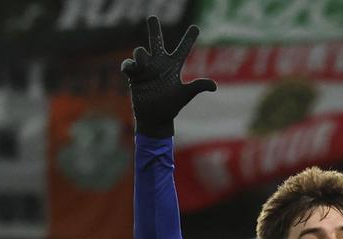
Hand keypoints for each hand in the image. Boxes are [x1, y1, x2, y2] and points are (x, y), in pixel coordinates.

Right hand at [120, 18, 215, 137]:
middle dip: (153, 29)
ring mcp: (145, 68)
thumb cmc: (171, 106)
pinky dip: (129, 65)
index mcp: (173, 66)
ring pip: (140, 51)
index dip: (189, 38)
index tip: (196, 28)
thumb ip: (198, 86)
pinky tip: (131, 70)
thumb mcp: (185, 94)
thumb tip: (214, 86)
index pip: (183, 49)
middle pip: (156, 41)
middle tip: (152, 17)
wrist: (155, 117)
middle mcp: (159, 63)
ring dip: (141, 54)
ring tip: (144, 63)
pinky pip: (128, 64)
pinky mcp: (134, 75)